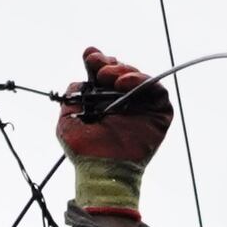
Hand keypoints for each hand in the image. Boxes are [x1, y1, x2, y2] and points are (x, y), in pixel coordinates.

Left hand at [57, 48, 170, 216]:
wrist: (101, 171)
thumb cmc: (84, 152)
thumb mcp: (67, 121)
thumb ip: (71, 97)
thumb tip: (78, 81)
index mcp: (104, 101)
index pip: (104, 74)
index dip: (98, 61)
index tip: (90, 55)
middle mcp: (125, 101)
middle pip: (123, 71)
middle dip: (110, 64)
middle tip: (99, 67)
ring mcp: (143, 107)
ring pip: (140, 77)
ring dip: (124, 70)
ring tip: (110, 76)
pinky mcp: (159, 114)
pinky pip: (156, 90)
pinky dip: (142, 81)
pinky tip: (124, 82)